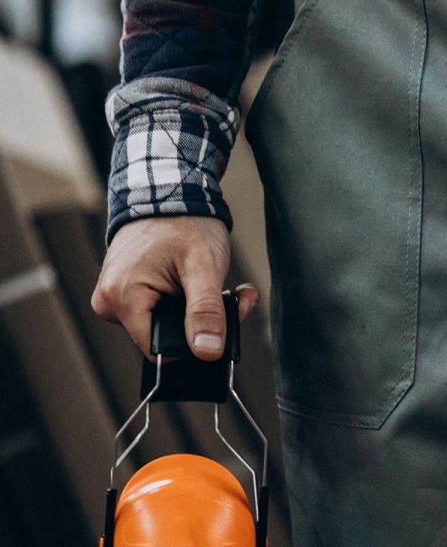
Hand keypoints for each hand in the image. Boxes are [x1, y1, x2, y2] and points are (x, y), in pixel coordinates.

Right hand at [91, 216, 258, 360]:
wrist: (170, 193)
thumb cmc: (184, 223)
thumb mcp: (203, 268)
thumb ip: (206, 311)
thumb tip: (208, 352)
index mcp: (121, 298)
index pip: (159, 349)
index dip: (196, 342)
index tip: (226, 320)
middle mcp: (110, 303)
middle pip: (165, 338)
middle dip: (207, 324)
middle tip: (236, 299)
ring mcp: (117, 299)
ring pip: (168, 325)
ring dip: (204, 312)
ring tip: (228, 288)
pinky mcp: (128, 294)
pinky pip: (162, 311)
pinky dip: (192, 302)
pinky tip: (211, 285)